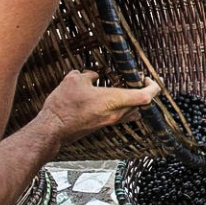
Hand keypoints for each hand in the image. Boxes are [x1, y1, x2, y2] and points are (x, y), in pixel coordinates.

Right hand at [37, 70, 160, 145]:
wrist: (53, 130)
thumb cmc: (64, 106)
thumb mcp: (74, 80)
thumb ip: (88, 74)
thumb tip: (93, 74)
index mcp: (115, 100)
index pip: (146, 96)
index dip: (153, 86)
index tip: (147, 77)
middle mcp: (116, 113)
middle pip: (142, 105)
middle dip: (144, 92)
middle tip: (138, 80)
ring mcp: (109, 121)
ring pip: (132, 112)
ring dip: (134, 101)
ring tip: (126, 89)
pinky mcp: (102, 126)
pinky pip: (120, 116)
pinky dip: (122, 107)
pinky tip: (111, 99)